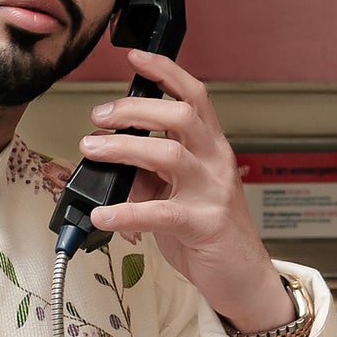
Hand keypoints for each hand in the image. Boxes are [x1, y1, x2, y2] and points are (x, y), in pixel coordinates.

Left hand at [73, 56, 292, 336]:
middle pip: (180, 116)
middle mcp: (216, 163)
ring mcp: (213, 193)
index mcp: (211, 148)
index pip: (193, 96)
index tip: (134, 58)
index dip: (165, 71)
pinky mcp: (205, 226)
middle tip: (99, 118)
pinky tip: (102, 214)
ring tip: (92, 150)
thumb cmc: (210, 233)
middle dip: (133, 110)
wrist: (245, 278)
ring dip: (124, 147)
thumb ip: (148, 172)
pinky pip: (161, 212)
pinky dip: (126, 211)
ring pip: (169, 154)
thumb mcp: (177, 192)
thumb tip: (109, 155)